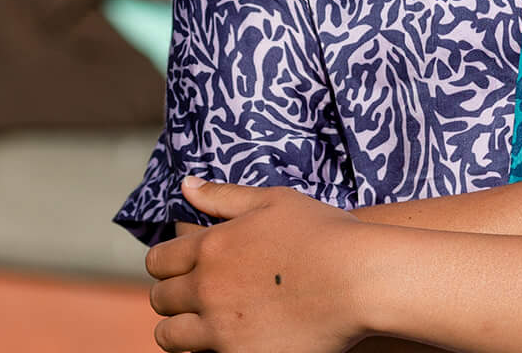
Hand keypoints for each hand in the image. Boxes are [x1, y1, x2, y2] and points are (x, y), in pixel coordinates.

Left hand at [147, 179, 372, 352]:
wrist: (362, 280)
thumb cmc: (323, 233)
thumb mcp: (273, 201)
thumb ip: (224, 197)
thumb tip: (185, 185)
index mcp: (210, 247)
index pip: (159, 261)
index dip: (164, 266)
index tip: (176, 270)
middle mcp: (208, 288)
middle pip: (162, 300)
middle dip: (171, 298)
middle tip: (189, 298)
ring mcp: (222, 328)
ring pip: (172, 337)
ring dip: (180, 331)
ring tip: (199, 328)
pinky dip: (206, 351)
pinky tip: (226, 343)